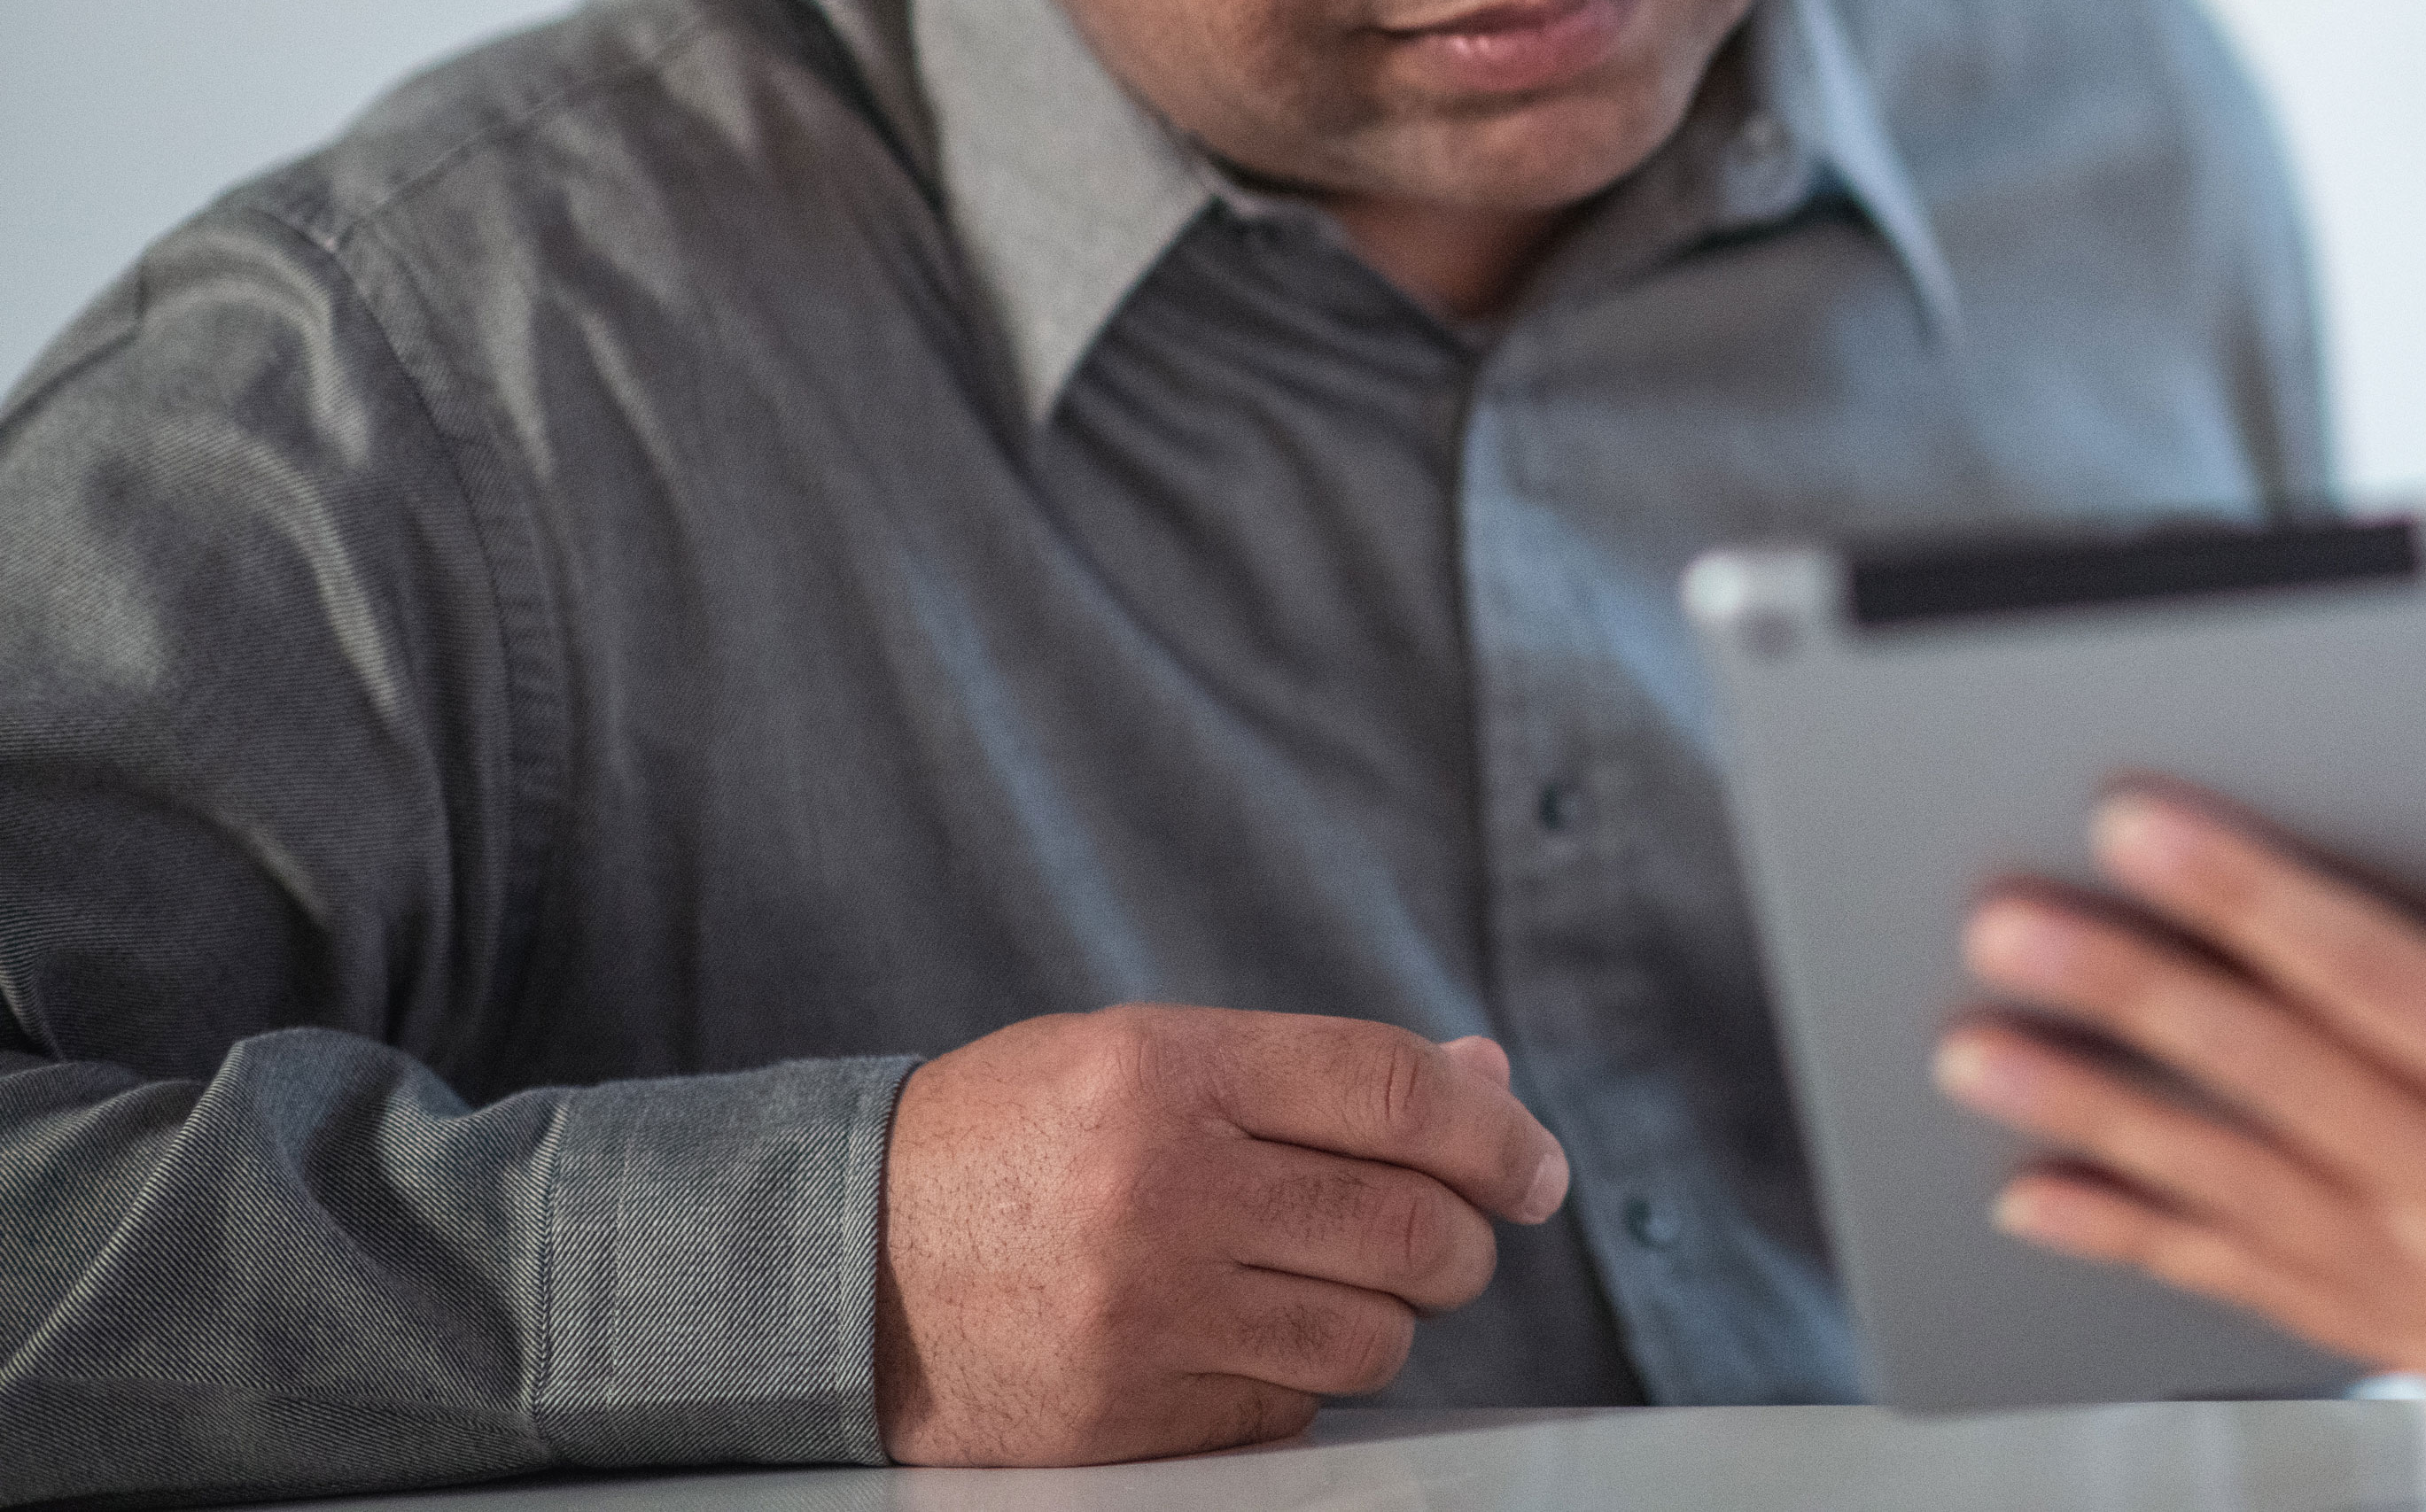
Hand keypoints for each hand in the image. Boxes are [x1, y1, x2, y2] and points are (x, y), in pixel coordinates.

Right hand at [874, 1005, 1571, 1463]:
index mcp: (1171, 1069)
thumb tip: (1487, 1084)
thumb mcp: (1148, 1056)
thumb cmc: (1014, 1142)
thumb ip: (1319, 1073)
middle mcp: (1164, 1187)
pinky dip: (1299, 1380)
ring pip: (1371, 1334)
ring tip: (1333, 1284)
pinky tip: (1245, 1338)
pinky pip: (1292, 1408)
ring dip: (1386, 1316)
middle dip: (1463, 1238)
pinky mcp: (1126, 1419)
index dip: (1497, 1133)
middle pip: (1408, 1225)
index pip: (1395, 1093)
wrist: (836, 1262)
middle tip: (1454, 1237)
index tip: (1537, 1169)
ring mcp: (1145, 1312)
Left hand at [1930, 758, 2425, 1419]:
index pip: (2371, 978)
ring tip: (1977, 1053)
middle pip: (2274, 1084)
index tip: (2138, 826)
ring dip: (2095, 1121)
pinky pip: (2259, 1291)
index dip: (2246, 895)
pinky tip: (2047, 1197)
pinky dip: (2145, 1243)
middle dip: (2127, 996)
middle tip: (2006, 927)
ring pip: (2236, 1197)